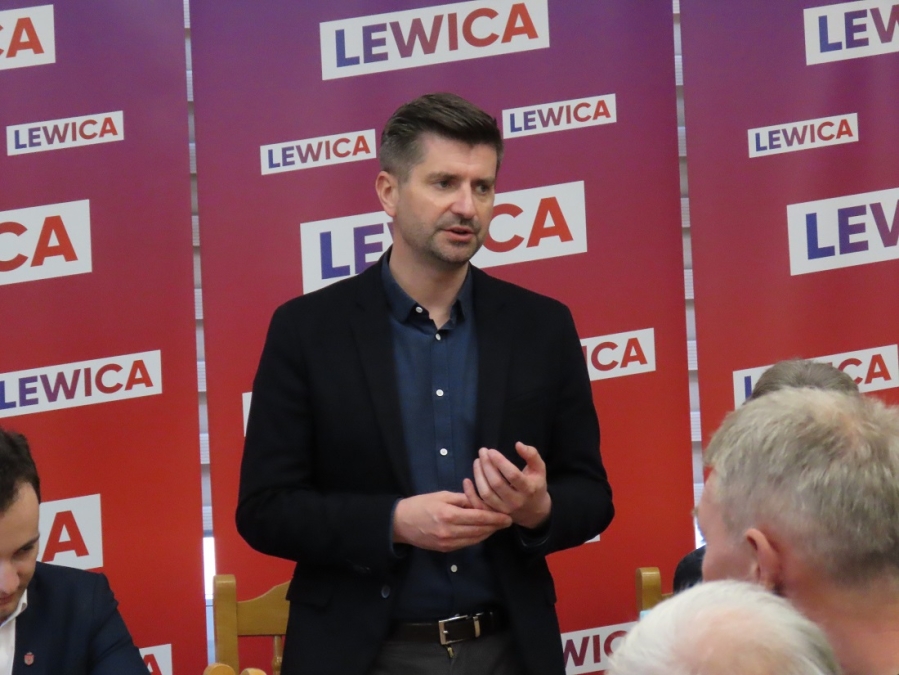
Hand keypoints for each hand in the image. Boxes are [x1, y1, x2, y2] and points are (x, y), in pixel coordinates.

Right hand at [393, 491, 511, 551]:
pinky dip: (476, 538)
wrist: (400, 523)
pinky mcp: (446, 549)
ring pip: (475, 539)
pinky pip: (466, 544)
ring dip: (488, 533)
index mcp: (449, 515)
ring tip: (497, 526)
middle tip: (507, 521)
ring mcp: (448, 543)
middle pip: (479, 530)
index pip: (478, 518)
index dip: (495, 518)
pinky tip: (482, 531)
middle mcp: (450, 531)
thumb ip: (462, 499)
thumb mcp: (441, 495)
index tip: (507, 517)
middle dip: (495, 527)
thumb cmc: (420, 504)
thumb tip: (479, 502)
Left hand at [472, 442, 551, 528]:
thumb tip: (518, 444)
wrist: (534, 511)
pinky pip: (479, 505)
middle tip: (482, 452)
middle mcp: (516, 501)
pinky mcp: (494, 514)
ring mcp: (504, 510)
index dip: (500, 462)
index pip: (512, 475)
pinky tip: (467, 480)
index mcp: (528, 489)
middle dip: (487, 465)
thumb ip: (531, 455)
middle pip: (496, 483)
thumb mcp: (539, 469)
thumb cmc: (536, 485)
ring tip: (477, 461)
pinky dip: (470, 494)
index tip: (491, 451)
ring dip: (478, 476)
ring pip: (486, 493)